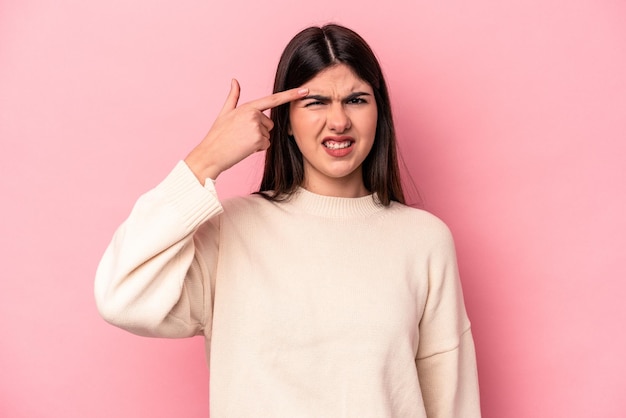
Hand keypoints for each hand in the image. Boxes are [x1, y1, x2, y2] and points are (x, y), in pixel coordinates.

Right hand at [184, 79, 307, 182]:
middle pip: (269, 124)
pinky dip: (257, 148)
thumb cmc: (218, 135)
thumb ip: (233, 97)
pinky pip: (266, 144)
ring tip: (241, 142)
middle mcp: (254, 115)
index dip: (291, 94)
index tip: (305, 90)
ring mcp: (256, 127)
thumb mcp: (225, 113)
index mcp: (248, 107)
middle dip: (259, 131)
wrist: (211, 153)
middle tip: (241, 136)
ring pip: (268, 135)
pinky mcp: (258, 140)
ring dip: (257, 141)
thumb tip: (234, 80)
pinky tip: (244, 148)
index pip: (273, 99)